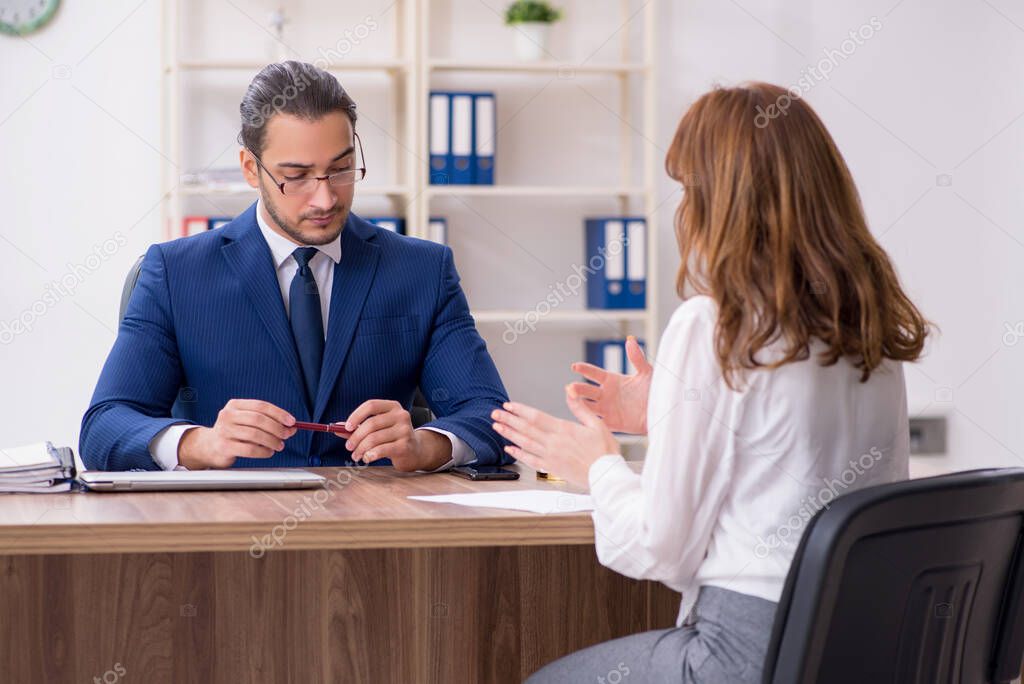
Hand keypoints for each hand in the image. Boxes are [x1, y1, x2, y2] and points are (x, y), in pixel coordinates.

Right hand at [179, 399, 296, 469]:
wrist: (210, 446)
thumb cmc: (234, 432)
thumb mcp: (247, 422)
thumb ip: (268, 422)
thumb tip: (292, 427)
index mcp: (235, 405)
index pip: (261, 406)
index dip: (279, 413)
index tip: (291, 421)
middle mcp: (227, 415)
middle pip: (258, 419)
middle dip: (277, 428)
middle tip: (287, 435)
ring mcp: (224, 431)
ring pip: (255, 435)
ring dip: (272, 441)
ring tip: (279, 445)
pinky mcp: (224, 446)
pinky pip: (250, 449)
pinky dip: (263, 451)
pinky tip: (268, 452)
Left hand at [339, 399, 450, 471]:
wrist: (416, 451)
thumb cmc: (393, 438)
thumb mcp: (378, 429)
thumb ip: (358, 427)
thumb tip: (336, 427)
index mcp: (392, 407)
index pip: (371, 406)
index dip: (356, 416)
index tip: (346, 427)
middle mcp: (401, 416)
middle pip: (371, 424)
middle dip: (356, 437)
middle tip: (349, 447)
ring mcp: (405, 430)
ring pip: (374, 439)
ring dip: (361, 449)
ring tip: (356, 455)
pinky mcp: (405, 445)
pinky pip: (382, 450)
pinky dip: (370, 455)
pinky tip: (367, 458)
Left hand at [491, 388, 619, 487]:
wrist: (606, 476)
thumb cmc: (604, 452)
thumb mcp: (596, 424)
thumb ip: (580, 408)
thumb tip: (570, 390)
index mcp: (564, 429)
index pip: (536, 417)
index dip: (520, 410)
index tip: (508, 405)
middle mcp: (553, 442)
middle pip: (526, 428)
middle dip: (508, 419)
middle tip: (495, 413)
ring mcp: (550, 456)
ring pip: (524, 443)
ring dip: (509, 434)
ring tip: (497, 426)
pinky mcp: (551, 468)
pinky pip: (530, 460)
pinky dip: (518, 454)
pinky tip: (509, 449)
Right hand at [569, 335, 651, 434]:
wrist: (664, 411)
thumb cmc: (656, 391)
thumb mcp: (646, 373)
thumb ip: (637, 358)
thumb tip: (630, 340)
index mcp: (612, 380)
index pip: (594, 373)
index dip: (584, 369)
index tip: (575, 366)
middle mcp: (607, 394)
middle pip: (586, 390)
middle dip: (577, 388)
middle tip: (570, 387)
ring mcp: (608, 409)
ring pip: (587, 406)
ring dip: (578, 403)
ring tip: (571, 400)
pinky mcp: (613, 423)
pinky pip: (597, 422)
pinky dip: (589, 420)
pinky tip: (582, 418)